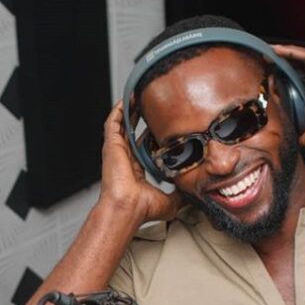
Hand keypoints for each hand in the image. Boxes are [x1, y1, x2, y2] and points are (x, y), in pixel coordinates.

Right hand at [99, 101, 182, 223]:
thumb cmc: (143, 209)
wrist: (128, 208)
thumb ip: (181, 195)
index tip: (161, 127)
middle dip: (140, 118)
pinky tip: (127, 99)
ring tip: (138, 96)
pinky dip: (119, 111)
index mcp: (135, 170)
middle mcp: (124, 159)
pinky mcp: (111, 146)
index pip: (142, 149)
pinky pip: (113, 123)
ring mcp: (117, 152)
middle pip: (132, 133)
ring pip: (122, 125)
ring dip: (130, 110)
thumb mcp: (170, 202)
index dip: (151, 137)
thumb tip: (194, 193)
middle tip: (150, 105)